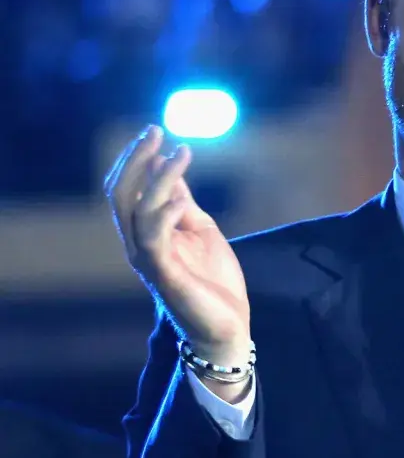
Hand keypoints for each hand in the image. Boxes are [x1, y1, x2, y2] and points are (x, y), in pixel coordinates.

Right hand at [105, 127, 250, 366]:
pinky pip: (155, 239)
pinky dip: (166, 213)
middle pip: (121, 194)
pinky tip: (182, 197)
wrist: (226, 326)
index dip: (137, 159)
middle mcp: (139, 244)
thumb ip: (183, 202)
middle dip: (136, 159)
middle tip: (156, 131)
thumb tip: (171, 167)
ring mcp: (149, 260)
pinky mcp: (165, 275)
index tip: (156, 131)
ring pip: (137, 211)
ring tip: (180, 154)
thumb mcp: (200, 230)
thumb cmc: (213, 280)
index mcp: (146, 232)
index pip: (127, 189)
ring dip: (158, 179)